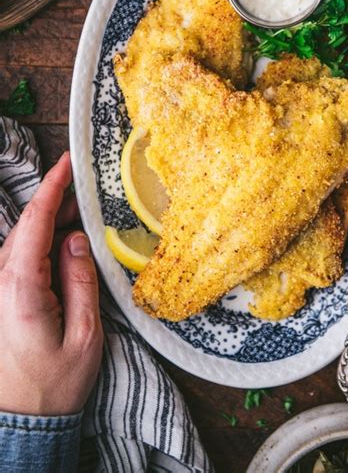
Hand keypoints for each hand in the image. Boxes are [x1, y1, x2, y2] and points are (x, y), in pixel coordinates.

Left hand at [0, 153, 102, 415]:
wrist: (17, 425)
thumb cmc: (51, 386)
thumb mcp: (83, 335)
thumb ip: (81, 281)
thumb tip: (78, 240)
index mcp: (18, 286)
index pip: (35, 221)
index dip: (53, 187)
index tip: (68, 162)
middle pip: (29, 227)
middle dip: (57, 204)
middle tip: (88, 192)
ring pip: (24, 242)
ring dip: (50, 226)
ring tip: (81, 218)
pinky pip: (19, 261)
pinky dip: (42, 246)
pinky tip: (63, 247)